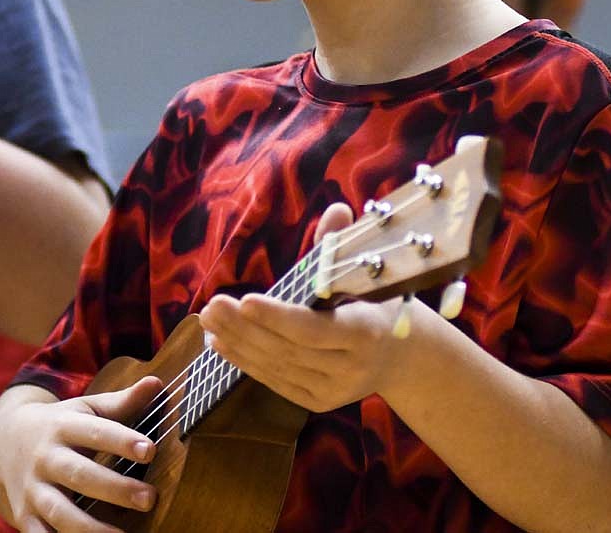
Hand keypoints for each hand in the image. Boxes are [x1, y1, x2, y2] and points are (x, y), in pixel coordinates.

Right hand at [0, 378, 162, 532]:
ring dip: (91, 528)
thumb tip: (156, 382)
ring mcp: (32, 489)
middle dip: (115, 488)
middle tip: (150, 498)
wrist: (3, 440)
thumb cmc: (60, 424)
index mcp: (64, 425)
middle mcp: (46, 457)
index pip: (96, 432)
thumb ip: (122, 401)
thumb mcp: (86, 408)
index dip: (123, 441)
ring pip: (60, 511)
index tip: (150, 450)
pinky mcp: (23, 516)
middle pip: (80, 474)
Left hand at [199, 202, 402, 411]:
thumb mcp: (365, 274)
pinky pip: (275, 381)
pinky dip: (246, 362)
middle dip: (244, 328)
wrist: (402, 356)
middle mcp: (350, 368)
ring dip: (238, 343)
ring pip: (277, 367)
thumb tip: (337, 210)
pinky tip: (221, 343)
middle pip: (288, 349)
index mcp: (365, 332)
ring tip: (208, 320)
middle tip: (212, 306)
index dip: (277, 317)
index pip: (313, 329)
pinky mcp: (317, 402)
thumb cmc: (377, 302)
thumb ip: (342, 245)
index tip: (244, 301)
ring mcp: (333, 391)